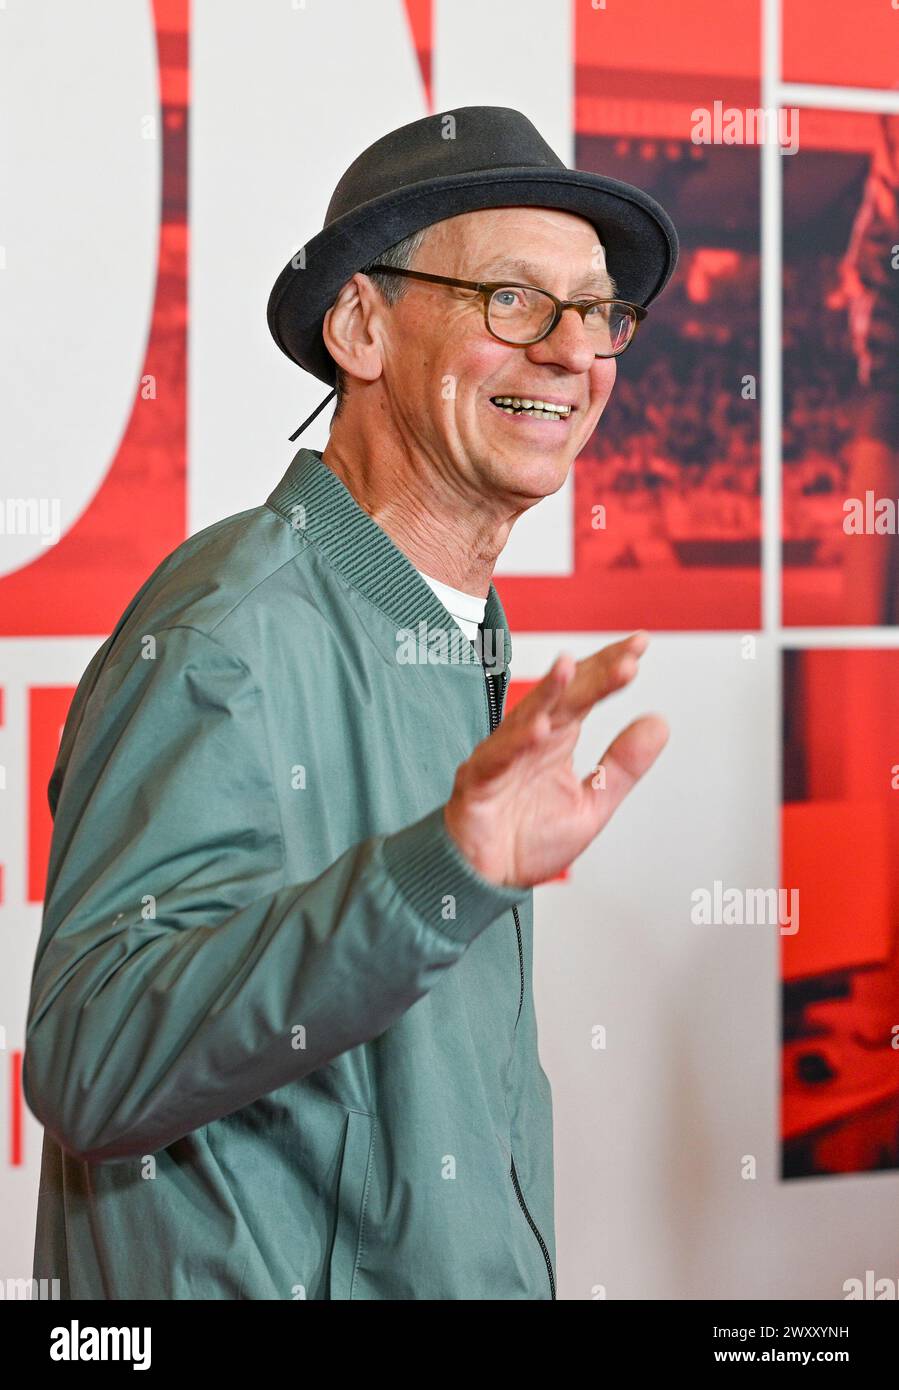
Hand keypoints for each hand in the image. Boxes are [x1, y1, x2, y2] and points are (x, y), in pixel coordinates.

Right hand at [443, 631, 668, 887]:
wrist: (485, 878)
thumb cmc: (528, 839)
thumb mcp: (592, 803)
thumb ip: (622, 764)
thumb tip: (659, 722)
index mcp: (557, 738)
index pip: (587, 692)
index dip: (611, 668)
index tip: (641, 644)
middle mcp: (530, 738)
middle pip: (564, 697)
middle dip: (593, 675)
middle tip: (627, 658)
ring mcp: (502, 757)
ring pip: (527, 718)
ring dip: (548, 693)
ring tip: (569, 667)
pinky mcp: (478, 783)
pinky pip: (498, 759)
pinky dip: (516, 744)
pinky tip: (539, 729)